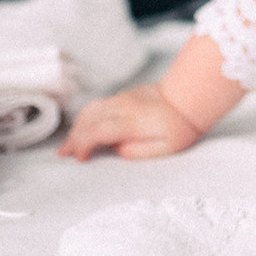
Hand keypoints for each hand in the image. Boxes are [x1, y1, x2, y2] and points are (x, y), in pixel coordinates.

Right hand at [59, 83, 204, 160]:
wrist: (190, 97)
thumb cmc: (180, 126)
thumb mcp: (166, 148)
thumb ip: (138, 152)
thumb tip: (117, 150)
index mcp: (132, 120)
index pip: (98, 130)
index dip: (84, 144)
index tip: (81, 158)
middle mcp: (123, 106)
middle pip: (89, 119)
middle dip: (74, 137)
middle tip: (65, 155)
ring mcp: (122, 98)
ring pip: (91, 110)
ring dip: (77, 127)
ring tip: (69, 145)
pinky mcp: (123, 96)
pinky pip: (98, 105)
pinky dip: (86, 118)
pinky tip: (83, 130)